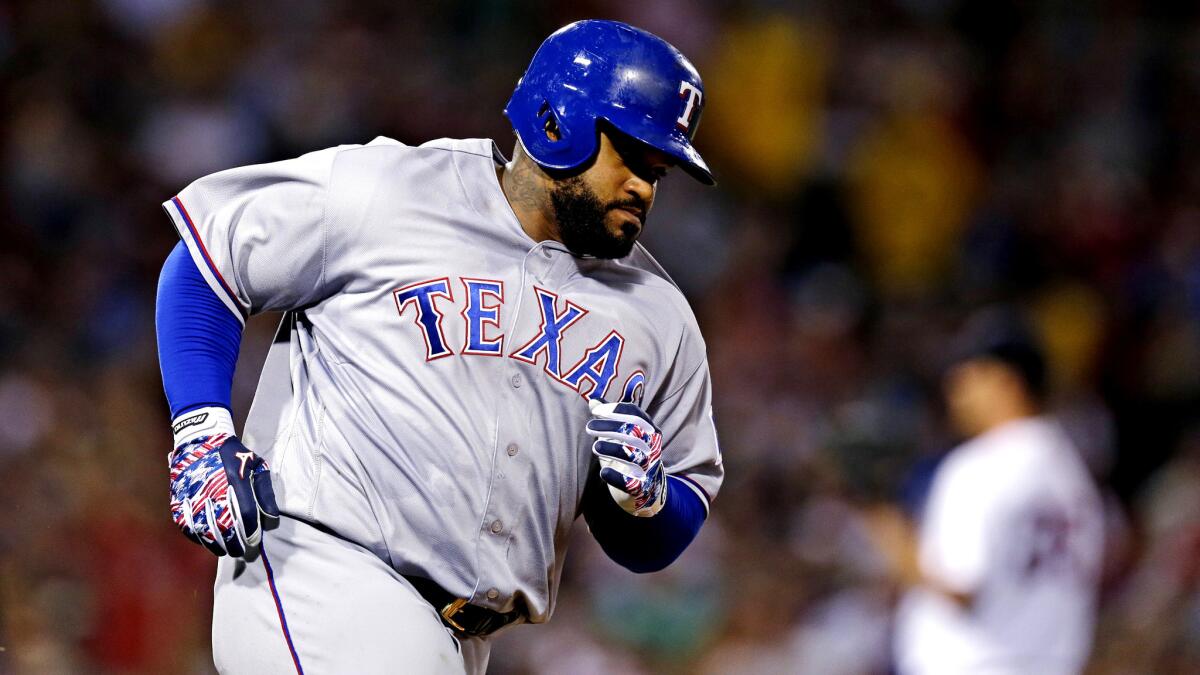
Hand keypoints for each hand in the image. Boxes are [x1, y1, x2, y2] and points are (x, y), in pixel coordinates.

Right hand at [169, 434, 279, 557]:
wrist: (200, 439)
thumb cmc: (234, 454)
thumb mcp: (257, 466)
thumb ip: (266, 493)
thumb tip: (270, 520)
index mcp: (236, 480)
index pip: (245, 515)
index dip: (251, 533)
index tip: (255, 542)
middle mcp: (213, 489)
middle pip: (225, 527)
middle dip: (236, 544)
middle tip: (242, 552)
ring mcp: (194, 494)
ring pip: (204, 530)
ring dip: (217, 545)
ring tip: (227, 551)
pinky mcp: (179, 498)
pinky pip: (186, 525)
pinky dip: (197, 537)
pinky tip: (207, 542)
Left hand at [585, 399, 666, 516]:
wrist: (647, 489)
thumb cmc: (630, 454)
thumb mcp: (622, 434)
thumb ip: (609, 417)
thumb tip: (592, 401)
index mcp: (650, 430)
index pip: (636, 415)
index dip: (616, 410)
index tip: (596, 411)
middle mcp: (653, 447)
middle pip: (635, 432)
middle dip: (611, 427)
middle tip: (589, 427)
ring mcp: (649, 468)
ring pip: (634, 456)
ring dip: (612, 449)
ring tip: (595, 447)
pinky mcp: (642, 488)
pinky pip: (631, 482)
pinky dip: (617, 476)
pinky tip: (603, 471)